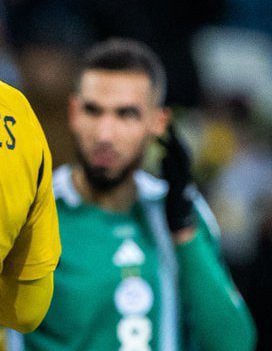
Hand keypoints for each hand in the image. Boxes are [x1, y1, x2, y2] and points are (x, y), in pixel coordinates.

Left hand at [159, 122, 196, 240]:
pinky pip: (175, 177)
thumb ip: (168, 171)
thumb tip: (163, 157)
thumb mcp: (170, 184)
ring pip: (181, 164)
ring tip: (163, 137)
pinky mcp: (179, 193)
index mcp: (183, 173)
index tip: (166, 126)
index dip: (175, 138)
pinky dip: (170, 167)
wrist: (180, 224)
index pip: (180, 152)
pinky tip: (163, 157)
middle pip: (183, 154)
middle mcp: (187, 177)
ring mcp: (184, 185)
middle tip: (166, 126)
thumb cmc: (174, 203)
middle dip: (176, 139)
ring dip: (173, 150)